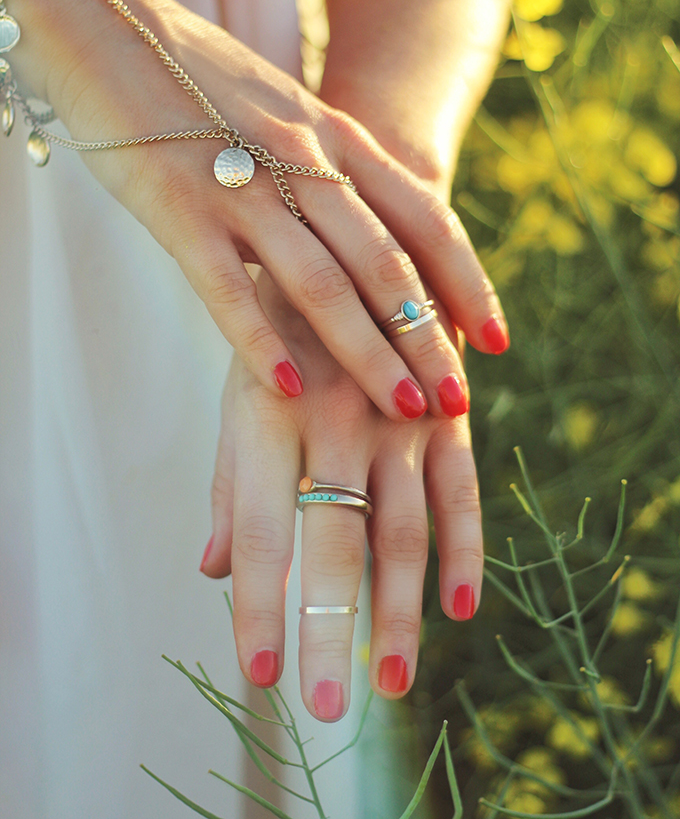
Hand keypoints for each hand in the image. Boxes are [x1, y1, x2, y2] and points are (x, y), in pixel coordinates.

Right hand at [4, 0, 506, 423]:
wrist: (100, 24)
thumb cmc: (194, 77)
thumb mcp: (283, 112)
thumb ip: (328, 170)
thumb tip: (366, 237)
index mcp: (334, 136)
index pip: (424, 218)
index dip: (467, 282)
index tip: (495, 339)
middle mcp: (300, 158)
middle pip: (384, 262)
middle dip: (428, 337)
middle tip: (455, 399)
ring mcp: (239, 183)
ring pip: (319, 280)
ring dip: (365, 352)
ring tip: (400, 409)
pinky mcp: (176, 205)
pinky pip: (227, 286)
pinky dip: (261, 342)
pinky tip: (288, 390)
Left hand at [201, 271, 482, 719]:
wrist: (352, 235)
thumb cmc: (278, 329)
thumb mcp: (240, 391)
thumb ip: (233, 482)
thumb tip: (215, 572)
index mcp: (268, 412)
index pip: (261, 532)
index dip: (259, 609)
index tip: (257, 677)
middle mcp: (334, 418)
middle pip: (331, 541)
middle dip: (327, 628)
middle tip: (326, 709)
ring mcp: (397, 415)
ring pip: (401, 528)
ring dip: (400, 610)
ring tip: (393, 681)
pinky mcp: (447, 411)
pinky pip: (461, 490)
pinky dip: (465, 550)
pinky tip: (461, 608)